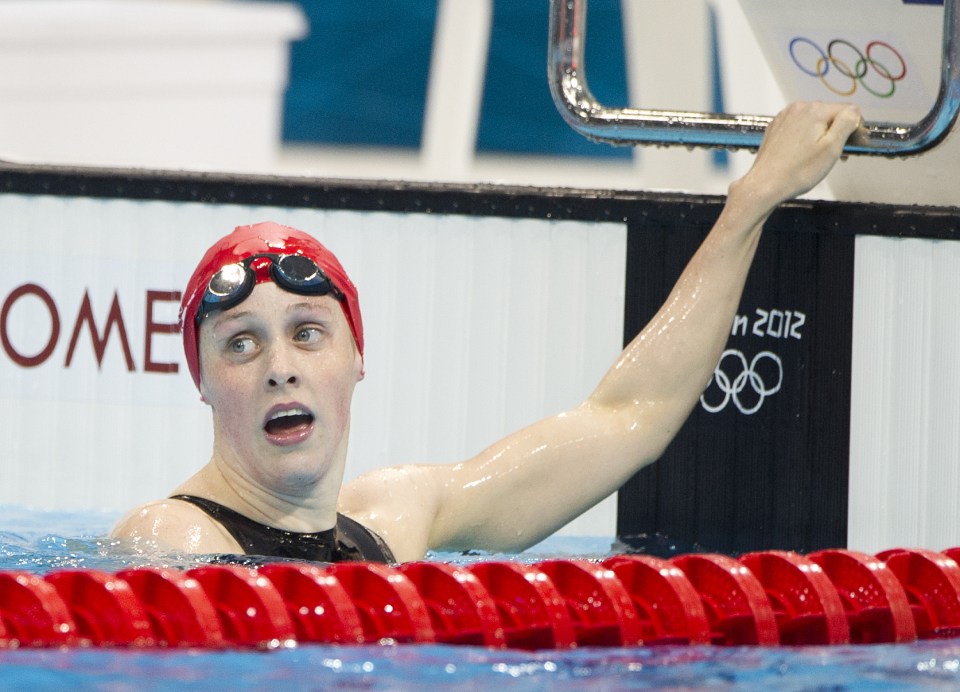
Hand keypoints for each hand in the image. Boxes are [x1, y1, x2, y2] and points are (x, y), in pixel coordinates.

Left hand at [741, 101, 863, 206]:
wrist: (765, 185)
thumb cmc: (799, 171)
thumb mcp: (832, 147)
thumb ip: (847, 123)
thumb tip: (853, 111)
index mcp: (815, 110)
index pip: (849, 110)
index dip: (855, 128)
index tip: (854, 146)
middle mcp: (798, 107)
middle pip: (830, 115)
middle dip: (837, 132)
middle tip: (838, 155)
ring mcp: (784, 117)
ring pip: (814, 121)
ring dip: (822, 135)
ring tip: (820, 157)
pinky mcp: (775, 128)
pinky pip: (799, 127)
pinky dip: (806, 138)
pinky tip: (804, 154)